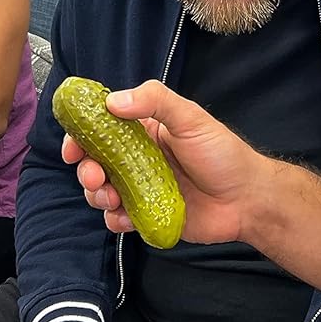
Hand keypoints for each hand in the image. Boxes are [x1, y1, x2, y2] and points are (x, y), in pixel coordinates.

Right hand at [62, 81, 262, 244]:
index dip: (82, 136)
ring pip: (103, 192)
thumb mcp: (191, 118)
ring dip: (96, 195)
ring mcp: (142, 189)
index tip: (73, 146)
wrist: (247, 199)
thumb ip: (155, 101)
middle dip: (86, 170)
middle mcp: (139, 159)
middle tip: (93, 176)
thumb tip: (111, 101)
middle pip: (97, 163)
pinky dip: (114, 220)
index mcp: (146, 132)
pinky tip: (122, 218)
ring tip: (109, 198)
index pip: (104, 129)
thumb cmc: (222, 154)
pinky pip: (119, 219)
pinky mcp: (148, 215)